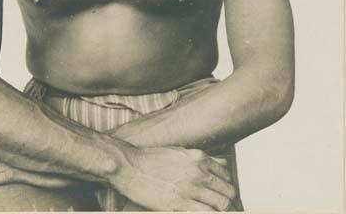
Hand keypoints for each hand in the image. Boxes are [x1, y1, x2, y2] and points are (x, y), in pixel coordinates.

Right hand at [112, 146, 236, 210]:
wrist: (129, 165)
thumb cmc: (152, 159)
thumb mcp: (180, 153)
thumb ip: (202, 159)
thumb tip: (223, 163)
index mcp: (199, 158)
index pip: (227, 176)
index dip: (228, 189)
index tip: (224, 198)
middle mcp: (199, 171)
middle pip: (229, 191)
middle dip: (230, 203)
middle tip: (225, 211)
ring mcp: (190, 187)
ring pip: (222, 204)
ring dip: (224, 211)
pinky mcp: (179, 202)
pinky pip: (206, 213)